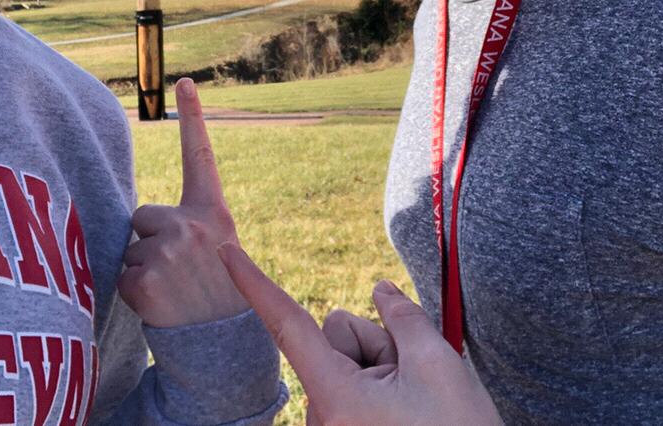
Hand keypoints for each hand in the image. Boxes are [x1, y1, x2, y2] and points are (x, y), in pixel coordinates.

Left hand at [117, 78, 249, 327]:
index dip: (192, 115)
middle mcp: (192, 224)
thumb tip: (137, 223)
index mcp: (213, 213)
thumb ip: (186, 225)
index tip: (184, 79)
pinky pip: (122, 278)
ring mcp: (169, 252)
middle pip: (142, 216)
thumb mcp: (218, 249)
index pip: (200, 156)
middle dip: (150, 241)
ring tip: (172, 292)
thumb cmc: (216, 293)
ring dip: (142, 271)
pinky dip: (134, 296)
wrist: (223, 346)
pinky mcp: (146, 280)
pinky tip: (160, 307)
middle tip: (179, 272)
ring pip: (129, 250)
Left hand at [220, 243, 503, 425]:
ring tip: (417, 402)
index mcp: (333, 396)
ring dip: (384, 367)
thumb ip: (404, 317)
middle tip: (414, 378)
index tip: (224, 252)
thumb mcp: (438, 365)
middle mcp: (322, 415)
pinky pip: (356, 385)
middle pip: (336, 335)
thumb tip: (381, 290)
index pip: (287, 324)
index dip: (255, 283)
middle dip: (374, 341)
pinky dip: (382, 386)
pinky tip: (411, 412)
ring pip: (350, 361)